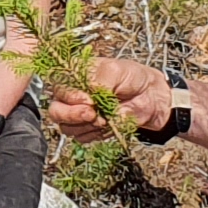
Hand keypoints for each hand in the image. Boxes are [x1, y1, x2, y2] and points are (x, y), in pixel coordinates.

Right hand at [48, 57, 168, 136]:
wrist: (151, 97)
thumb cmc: (132, 77)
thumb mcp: (116, 70)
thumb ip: (99, 80)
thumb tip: (89, 95)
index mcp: (73, 76)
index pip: (58, 88)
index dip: (70, 97)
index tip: (88, 100)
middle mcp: (72, 95)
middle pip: (56, 111)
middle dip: (72, 115)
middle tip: (92, 114)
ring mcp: (78, 114)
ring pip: (67, 127)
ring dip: (86, 126)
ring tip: (105, 119)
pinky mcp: (88, 129)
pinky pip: (82, 138)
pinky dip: (95, 134)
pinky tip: (108, 126)